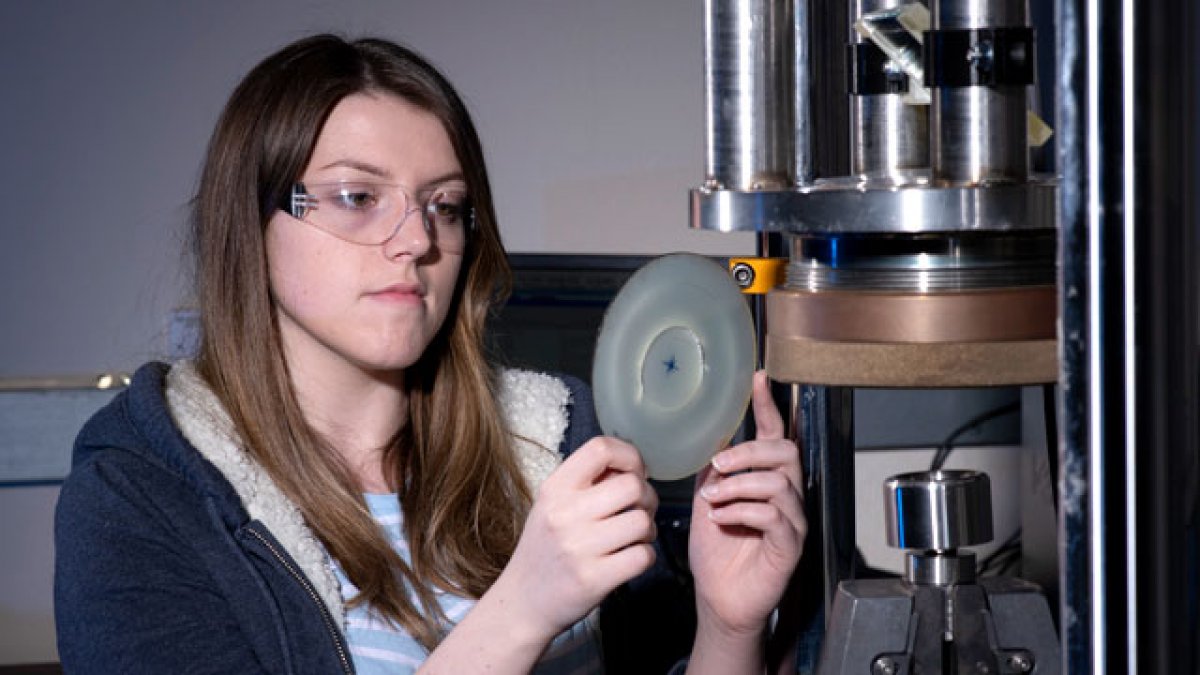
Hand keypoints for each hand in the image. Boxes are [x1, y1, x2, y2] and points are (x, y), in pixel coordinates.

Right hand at [495, 436, 657, 642]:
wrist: (523, 602)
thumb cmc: (545, 550)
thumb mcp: (552, 506)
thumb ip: (587, 483)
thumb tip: (632, 466)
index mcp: (554, 489)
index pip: (600, 449)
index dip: (630, 456)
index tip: (634, 472)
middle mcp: (564, 514)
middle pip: (632, 485)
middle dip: (647, 497)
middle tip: (638, 510)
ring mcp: (579, 548)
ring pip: (642, 521)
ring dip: (647, 530)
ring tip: (632, 538)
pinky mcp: (594, 579)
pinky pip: (643, 555)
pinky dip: (644, 556)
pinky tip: (629, 558)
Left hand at [688, 370, 806, 639]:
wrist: (718, 599)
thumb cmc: (717, 554)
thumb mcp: (707, 503)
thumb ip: (713, 474)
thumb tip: (712, 444)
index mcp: (766, 481)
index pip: (775, 435)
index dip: (768, 407)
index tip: (758, 379)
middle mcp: (786, 497)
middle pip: (786, 453)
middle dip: (749, 453)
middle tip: (718, 464)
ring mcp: (792, 522)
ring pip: (778, 483)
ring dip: (738, 486)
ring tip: (712, 501)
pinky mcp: (790, 547)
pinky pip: (774, 517)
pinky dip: (742, 512)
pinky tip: (721, 520)